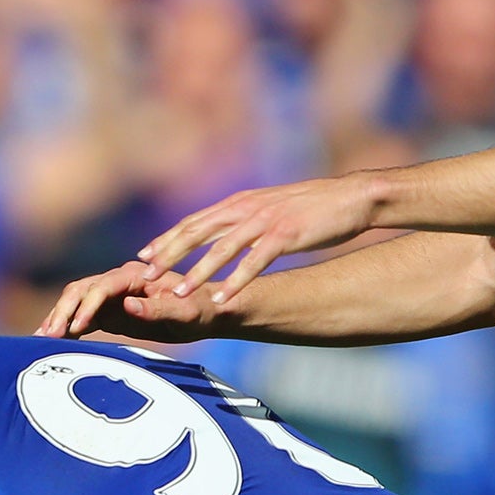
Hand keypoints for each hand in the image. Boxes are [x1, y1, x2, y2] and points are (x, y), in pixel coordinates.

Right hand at [35, 263, 220, 340]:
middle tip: (48, 335)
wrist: (206, 312)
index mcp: (135, 275)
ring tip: (39, 339)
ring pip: (75, 302)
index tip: (77, 326)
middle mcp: (119, 280)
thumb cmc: (200, 311)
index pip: (102, 286)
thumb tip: (127, 305)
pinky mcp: (109, 310)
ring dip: (58, 318)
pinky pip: (81, 316)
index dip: (87, 305)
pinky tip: (50, 340)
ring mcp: (111, 295)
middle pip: (80, 290)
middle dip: (63, 311)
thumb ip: (158, 309)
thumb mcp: (185, 313)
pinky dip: (66, 326)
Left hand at [139, 172, 380, 301]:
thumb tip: (225, 239)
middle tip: (144, 277)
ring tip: (177, 294)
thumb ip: (246, 223)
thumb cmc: (313, 208)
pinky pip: (254, 262)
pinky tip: (222, 297)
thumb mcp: (271, 211)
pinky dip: (235, 281)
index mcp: (240, 203)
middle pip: (197, 232)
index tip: (143, 257)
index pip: (195, 221)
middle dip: (168, 256)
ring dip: (196, 272)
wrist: (351, 197)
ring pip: (221, 249)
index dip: (168, 239)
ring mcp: (265, 221)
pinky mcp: (285, 235)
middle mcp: (246, 208)